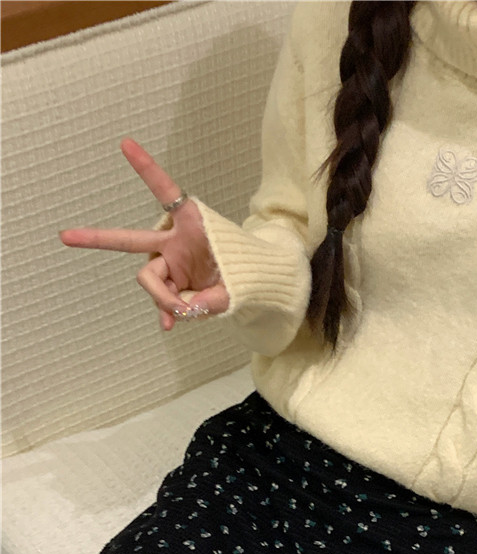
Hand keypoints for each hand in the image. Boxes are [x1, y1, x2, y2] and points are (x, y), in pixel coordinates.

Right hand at [59, 138, 228, 330]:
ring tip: (186, 311)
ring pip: (151, 282)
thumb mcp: (236, 284)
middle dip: (96, 238)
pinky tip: (167, 325)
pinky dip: (166, 312)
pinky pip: (160, 299)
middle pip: (130, 241)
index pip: (166, 192)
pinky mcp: (169, 280)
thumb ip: (211, 299)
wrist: (248, 282)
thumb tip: (181, 312)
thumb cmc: (243, 270)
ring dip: (166, 300)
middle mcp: (173, 240)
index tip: (125, 143)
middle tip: (65, 236)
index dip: (146, 169)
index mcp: (192, 222)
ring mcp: (168, 262)